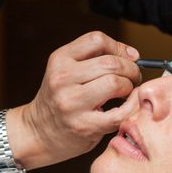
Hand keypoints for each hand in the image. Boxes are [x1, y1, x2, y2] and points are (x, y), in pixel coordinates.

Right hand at [19, 31, 141, 168]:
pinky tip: (128, 106)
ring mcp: (72, 103)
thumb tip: (132, 54)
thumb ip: (95, 58)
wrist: (38, 133)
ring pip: (116, 83)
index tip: (128, 57)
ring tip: (127, 92)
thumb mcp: (67, 70)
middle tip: (133, 77)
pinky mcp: (84, 126)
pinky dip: (131, 107)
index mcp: (60, 60)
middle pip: (111, 63)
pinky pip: (119, 112)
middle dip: (131, 69)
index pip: (97, 40)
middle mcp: (62, 79)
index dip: (118, 47)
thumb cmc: (60, 99)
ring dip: (130, 87)